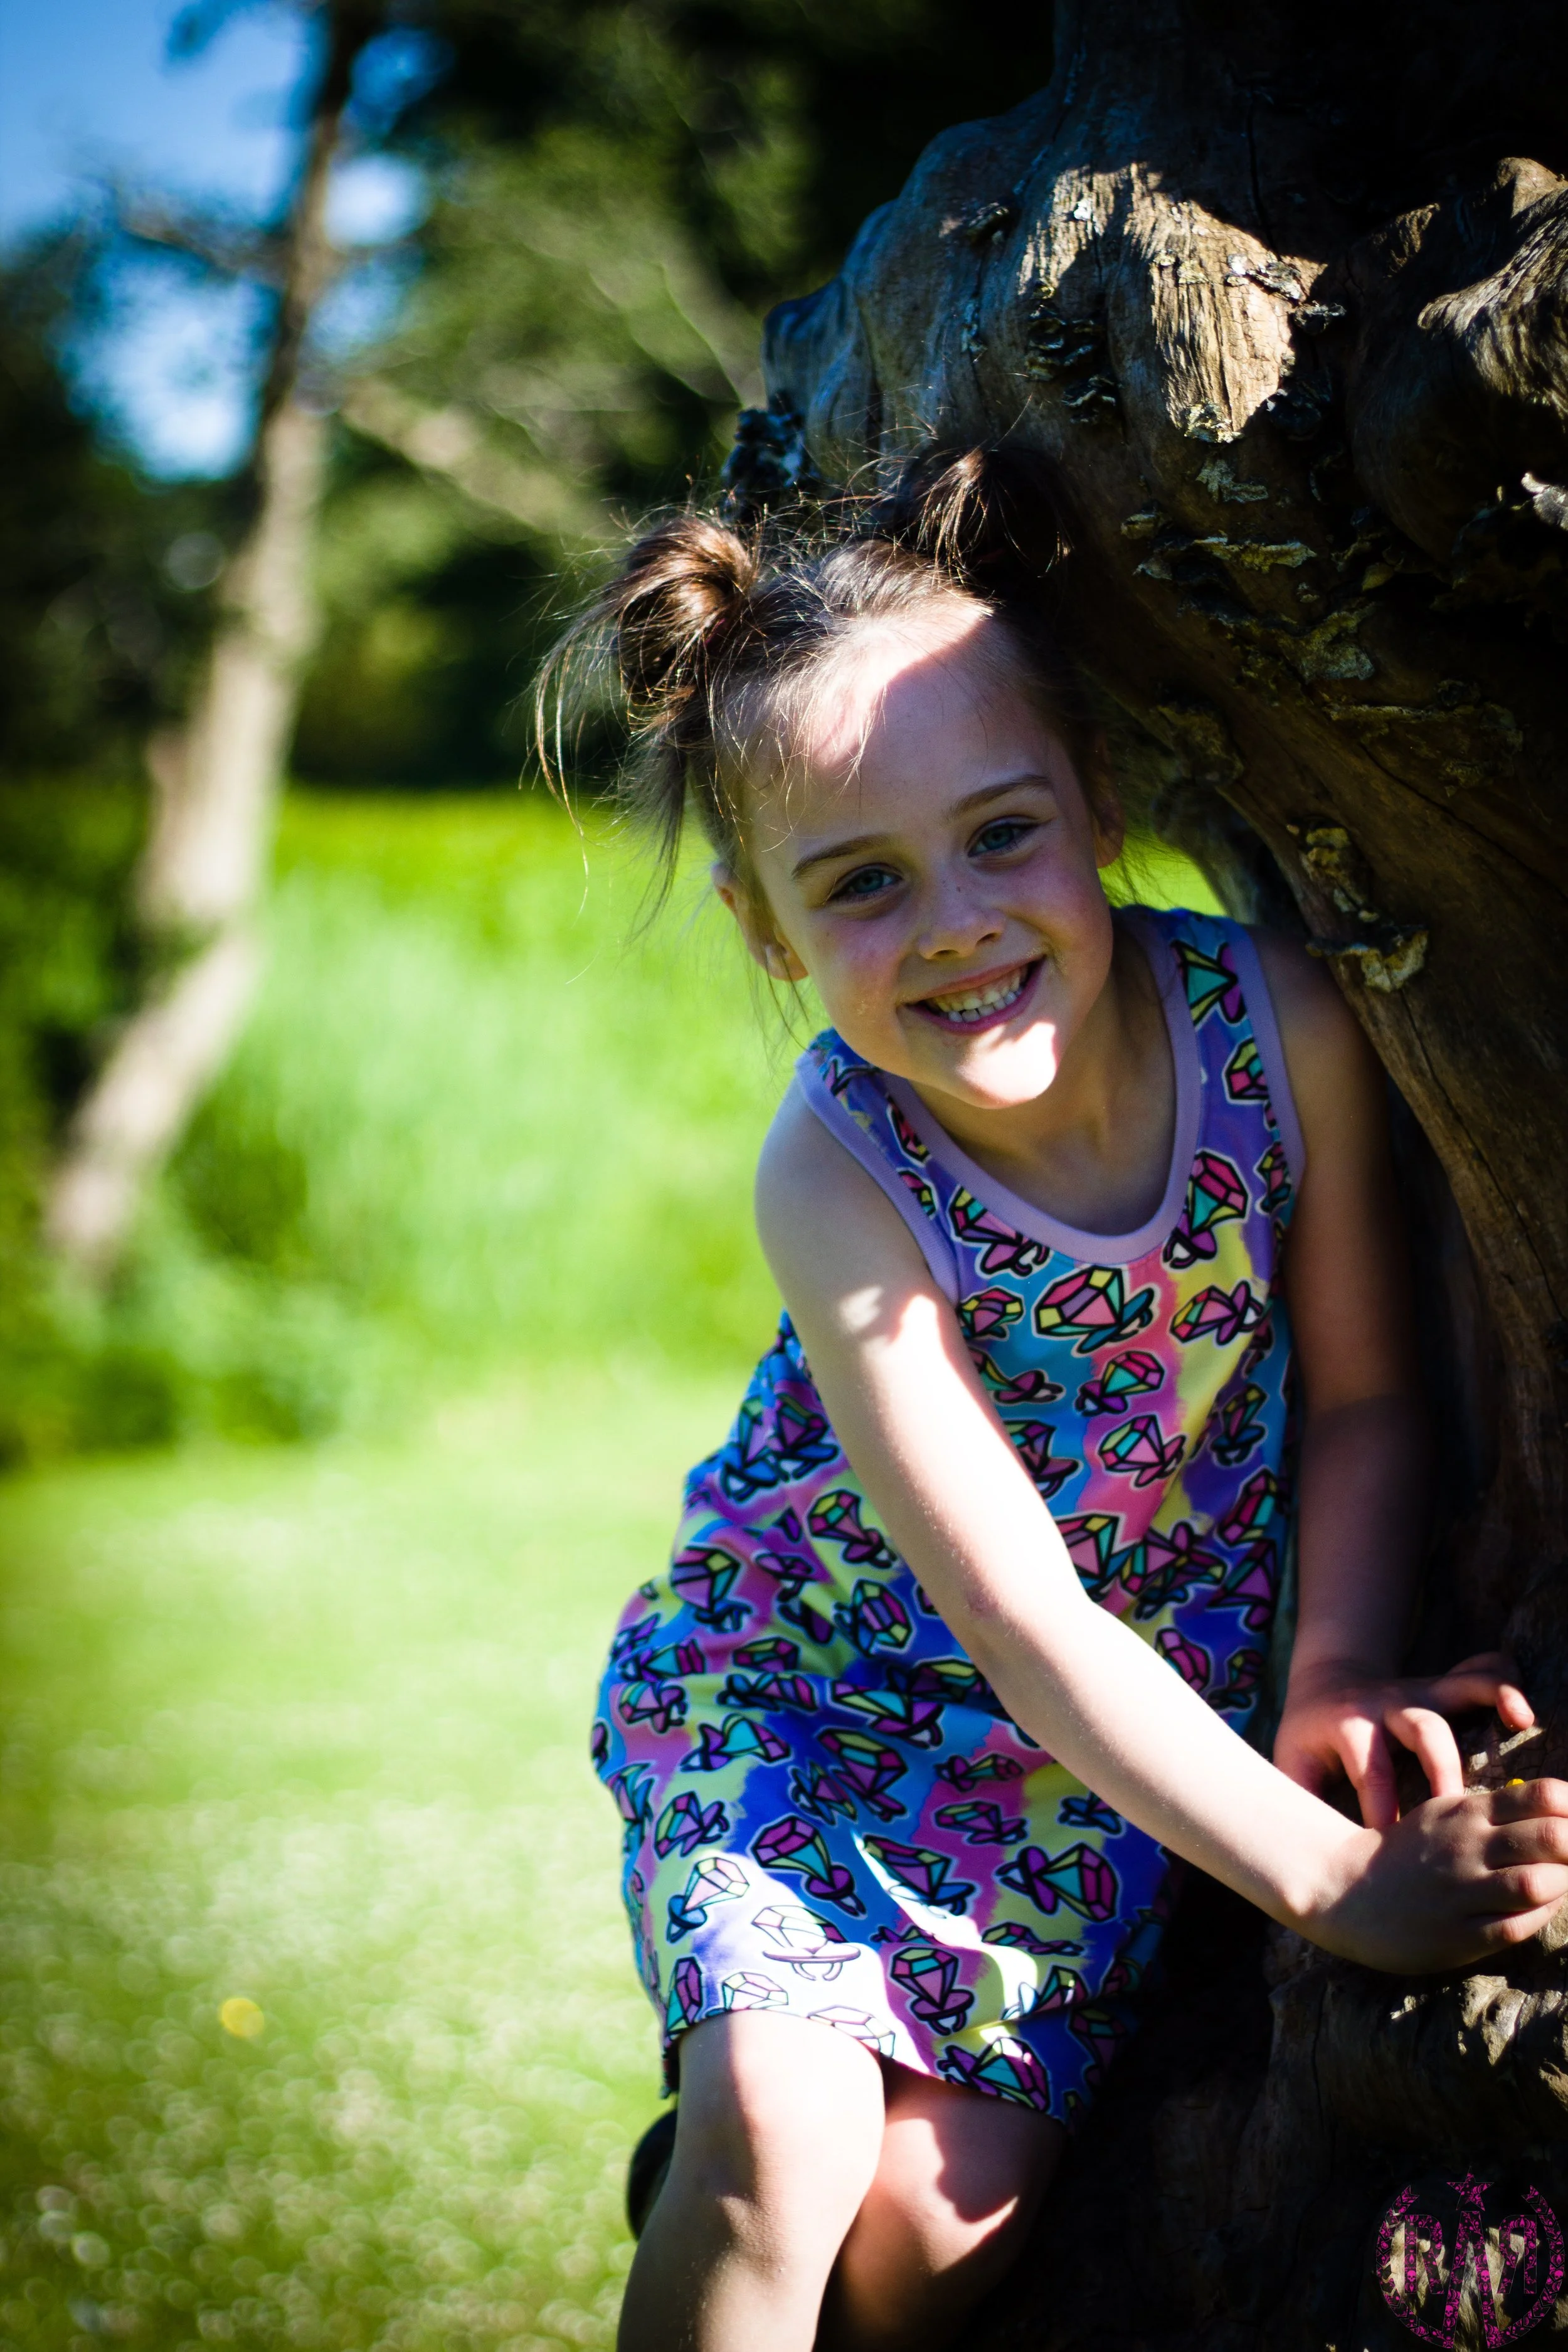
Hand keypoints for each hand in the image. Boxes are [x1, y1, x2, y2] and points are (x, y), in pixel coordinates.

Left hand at [1274, 1651, 1533, 1827]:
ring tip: (1522, 1719)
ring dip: (1490, 1698)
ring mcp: (1418, 1691)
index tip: (1394, 1843)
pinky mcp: (1441, 1687)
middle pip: (1421, 1728)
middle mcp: (1386, 1705)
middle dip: (1443, 1769)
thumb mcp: (1292, 1762)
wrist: (1325, 1681)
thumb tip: (1307, 1856)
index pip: (1370, 1769)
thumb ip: (1301, 1801)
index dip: (1382, 1807)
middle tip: (1460, 1812)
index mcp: (1347, 1726)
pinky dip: (1504, 1681)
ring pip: (1456, 1688)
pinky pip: (1478, 1672)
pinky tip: (1525, 1707)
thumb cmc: (1311, 1737)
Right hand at [1313, 1777, 1567, 1973]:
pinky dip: (1541, 1917)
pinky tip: (1543, 1908)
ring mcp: (1463, 1891)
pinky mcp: (1460, 1934)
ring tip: (1562, 1883)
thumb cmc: (1408, 1852)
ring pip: (1537, 1883)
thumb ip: (1496, 1814)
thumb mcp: (1445, 1815)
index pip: (1543, 1796)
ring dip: (1563, 1884)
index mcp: (1467, 1811)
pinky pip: (1517, 1926)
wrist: (1345, 1889)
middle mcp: (1469, 1846)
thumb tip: (1560, 1815)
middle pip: (1551, 1837)